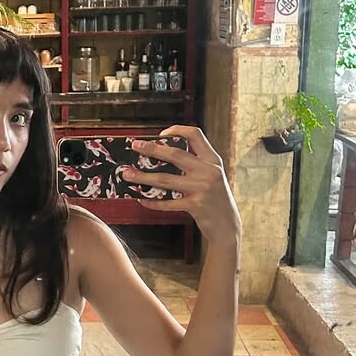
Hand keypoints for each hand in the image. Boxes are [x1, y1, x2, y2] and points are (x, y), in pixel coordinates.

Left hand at [119, 126, 240, 248]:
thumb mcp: (213, 175)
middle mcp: (208, 171)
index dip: (177, 130)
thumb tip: (163, 155)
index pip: (195, 134)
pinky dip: (152, 201)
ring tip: (127, 174)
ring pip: (165, 179)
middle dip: (151, 149)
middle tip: (135, 147)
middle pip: (174, 154)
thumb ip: (196, 164)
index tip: (160, 134)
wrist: (228, 225)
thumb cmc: (216, 199)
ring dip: (142, 177)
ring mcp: (202, 188)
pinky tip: (142, 198)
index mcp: (212, 159)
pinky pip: (167, 202)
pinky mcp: (195, 205)